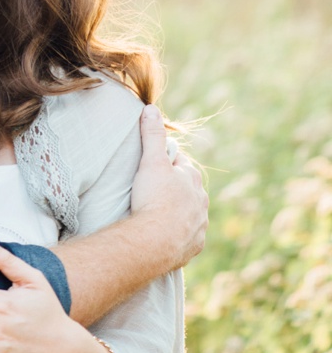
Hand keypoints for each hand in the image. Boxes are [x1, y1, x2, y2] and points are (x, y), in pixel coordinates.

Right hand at [128, 103, 204, 268]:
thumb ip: (152, 135)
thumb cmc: (155, 198)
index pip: (181, 163)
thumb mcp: (151, 161)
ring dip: (178, 211)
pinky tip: (165, 233)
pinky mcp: (195, 245)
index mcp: (192, 179)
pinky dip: (178, 232)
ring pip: (190, 213)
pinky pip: (187, 235)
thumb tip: (151, 108)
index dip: (166, 162)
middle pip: (187, 189)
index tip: (152, 165)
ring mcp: (200, 225)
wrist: (156, 241)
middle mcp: (201, 201)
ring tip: (157, 213)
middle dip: (174, 187)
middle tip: (151, 188)